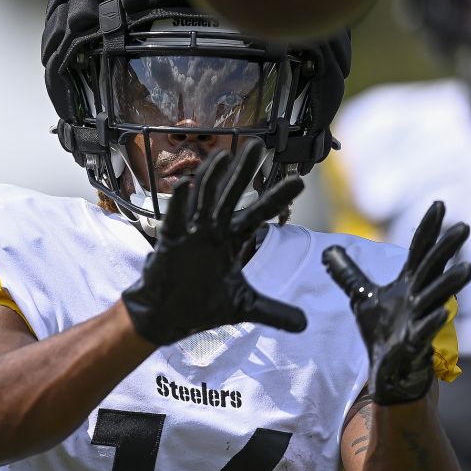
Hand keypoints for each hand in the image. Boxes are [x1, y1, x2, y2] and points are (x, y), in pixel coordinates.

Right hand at [122, 141, 307, 345]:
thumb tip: (304, 325)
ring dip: (213, 176)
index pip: (259, 214)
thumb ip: (274, 311)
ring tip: (225, 155)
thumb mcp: (243, 306)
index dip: (277, 197)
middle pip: (232, 194)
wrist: (166, 319)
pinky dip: (180, 203)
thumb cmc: (200, 305)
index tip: (299, 182)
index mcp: (232, 240)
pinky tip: (186, 184)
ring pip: (204, 198)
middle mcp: (214, 230)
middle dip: (245, 170)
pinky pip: (175, 219)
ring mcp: (191, 233)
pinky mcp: (170, 242)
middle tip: (259, 145)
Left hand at [323, 201, 470, 403]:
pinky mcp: (415, 343)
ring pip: (439, 298)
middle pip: (433, 268)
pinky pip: (426, 331)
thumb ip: (349, 275)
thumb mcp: (362, 298)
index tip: (439, 203)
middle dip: (448, 248)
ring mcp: (420, 319)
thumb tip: (328, 251)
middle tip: (463, 227)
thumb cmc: (384, 332)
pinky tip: (443, 312)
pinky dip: (433, 321)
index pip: (420, 249)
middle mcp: (420, 296)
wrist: (390, 371)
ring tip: (467, 268)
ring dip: (450, 284)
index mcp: (410, 283)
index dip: (428, 227)